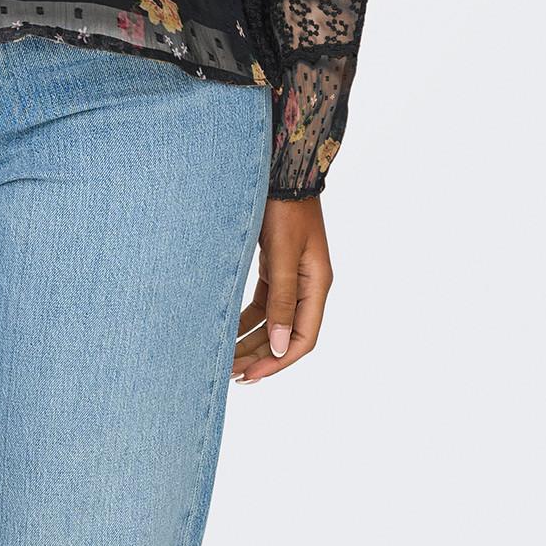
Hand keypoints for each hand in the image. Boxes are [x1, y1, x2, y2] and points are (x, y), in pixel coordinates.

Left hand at [233, 193, 332, 382]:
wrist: (280, 170)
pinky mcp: (276, 265)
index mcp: (317, 285)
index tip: (251, 375)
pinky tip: (230, 329)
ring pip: (274, 320)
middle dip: (261, 355)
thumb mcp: (282, 254)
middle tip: (232, 374)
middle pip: (287, 334)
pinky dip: (249, 318)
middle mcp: (308, 285)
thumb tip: (282, 346)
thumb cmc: (283, 207)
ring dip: (253, 340)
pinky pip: (265, 302)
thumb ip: (283, 299)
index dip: (279, 360)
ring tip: (228, 359)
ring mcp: (292, 275)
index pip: (304, 338)